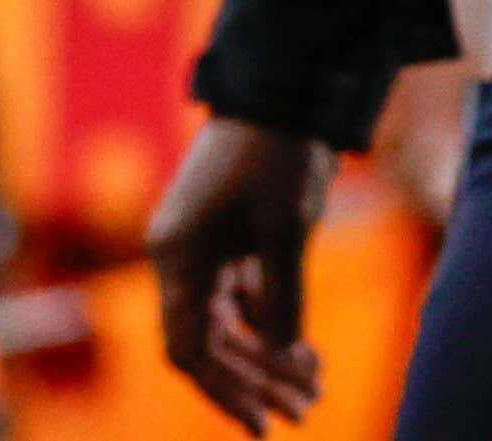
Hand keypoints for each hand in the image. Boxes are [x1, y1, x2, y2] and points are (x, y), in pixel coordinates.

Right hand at [144, 115, 333, 432]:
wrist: (287, 85)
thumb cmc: (280, 152)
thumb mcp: (287, 227)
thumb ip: (282, 295)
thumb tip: (282, 352)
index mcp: (178, 257)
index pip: (190, 348)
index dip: (225, 391)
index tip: (262, 423)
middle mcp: (182, 258)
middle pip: (210, 342)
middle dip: (255, 380)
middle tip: (302, 413)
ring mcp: (205, 248)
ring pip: (231, 323)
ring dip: (269, 357)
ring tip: (313, 391)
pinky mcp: (230, 238)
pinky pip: (247, 297)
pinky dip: (274, 324)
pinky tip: (308, 354)